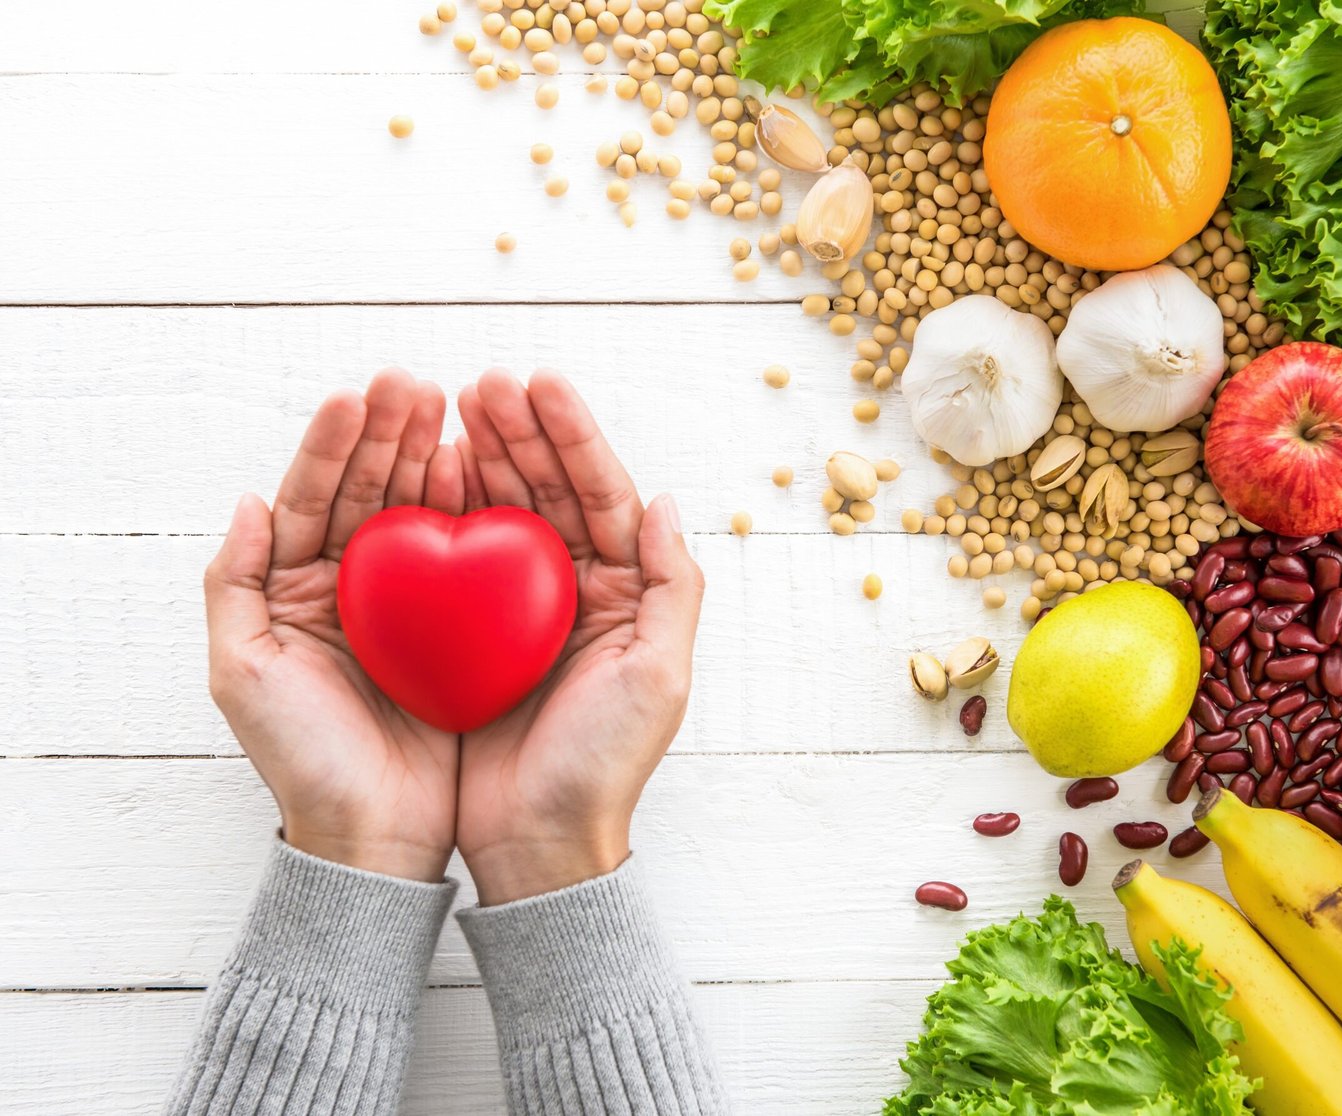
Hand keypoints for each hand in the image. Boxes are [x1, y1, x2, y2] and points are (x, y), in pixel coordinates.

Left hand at [204, 369, 467, 881]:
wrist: (377, 833)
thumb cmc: (304, 760)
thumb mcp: (242, 674)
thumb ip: (233, 585)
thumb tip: (247, 501)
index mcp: (294, 589)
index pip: (311, 498)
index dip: (334, 446)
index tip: (359, 397)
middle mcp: (351, 586)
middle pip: (367, 491)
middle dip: (390, 433)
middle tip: (415, 385)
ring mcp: (408, 604)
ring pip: (418, 511)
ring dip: (432, 456)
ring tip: (455, 407)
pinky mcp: (458, 628)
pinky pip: (465, 556)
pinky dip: (472, 510)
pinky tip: (481, 471)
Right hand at [452, 370, 703, 904]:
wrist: (536, 843)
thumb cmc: (603, 765)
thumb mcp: (660, 678)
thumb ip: (674, 587)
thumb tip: (665, 501)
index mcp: (626, 592)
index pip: (602, 494)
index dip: (572, 437)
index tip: (539, 384)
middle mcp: (575, 590)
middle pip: (548, 490)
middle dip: (518, 432)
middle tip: (480, 383)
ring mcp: (517, 609)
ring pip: (499, 511)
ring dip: (477, 457)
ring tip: (446, 406)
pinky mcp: (467, 633)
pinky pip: (452, 557)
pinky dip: (438, 512)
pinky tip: (419, 473)